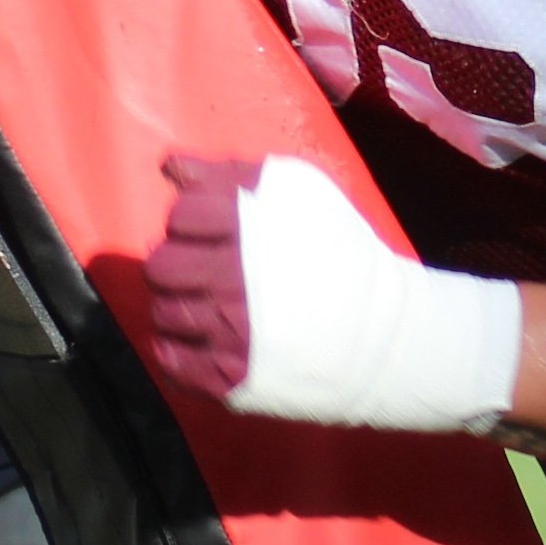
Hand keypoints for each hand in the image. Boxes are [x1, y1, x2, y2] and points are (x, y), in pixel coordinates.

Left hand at [139, 150, 520, 433]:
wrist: (385, 336)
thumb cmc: (342, 254)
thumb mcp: (302, 192)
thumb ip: (230, 172)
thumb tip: (169, 166)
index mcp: (248, 225)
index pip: (181, 216)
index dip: (192, 223)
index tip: (213, 236)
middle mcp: (231, 277)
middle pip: (161, 267)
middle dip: (177, 266)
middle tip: (202, 274)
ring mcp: (227, 331)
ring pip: (163, 313)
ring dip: (178, 308)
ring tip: (207, 309)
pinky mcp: (228, 378)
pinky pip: (170, 362)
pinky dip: (177, 351)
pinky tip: (203, 341)